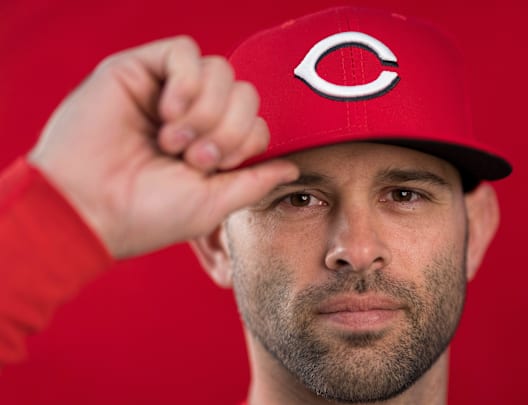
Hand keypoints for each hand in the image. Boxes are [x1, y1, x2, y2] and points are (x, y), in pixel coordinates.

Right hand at [28, 36, 297, 258]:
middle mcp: (190, 115)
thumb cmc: (148, 214)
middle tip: (196, 157)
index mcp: (208, 145)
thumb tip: (293, 166)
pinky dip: (186, 82)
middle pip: (244, 92)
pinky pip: (184, 50)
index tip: (216, 167)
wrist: (89, 210)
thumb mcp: (213, 203)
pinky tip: (166, 113)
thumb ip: (255, 181)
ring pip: (220, 69)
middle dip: (229, 128)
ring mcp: (164, 91)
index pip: (254, 121)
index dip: (246, 139)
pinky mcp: (137, 71)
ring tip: (173, 140)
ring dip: (206, 109)